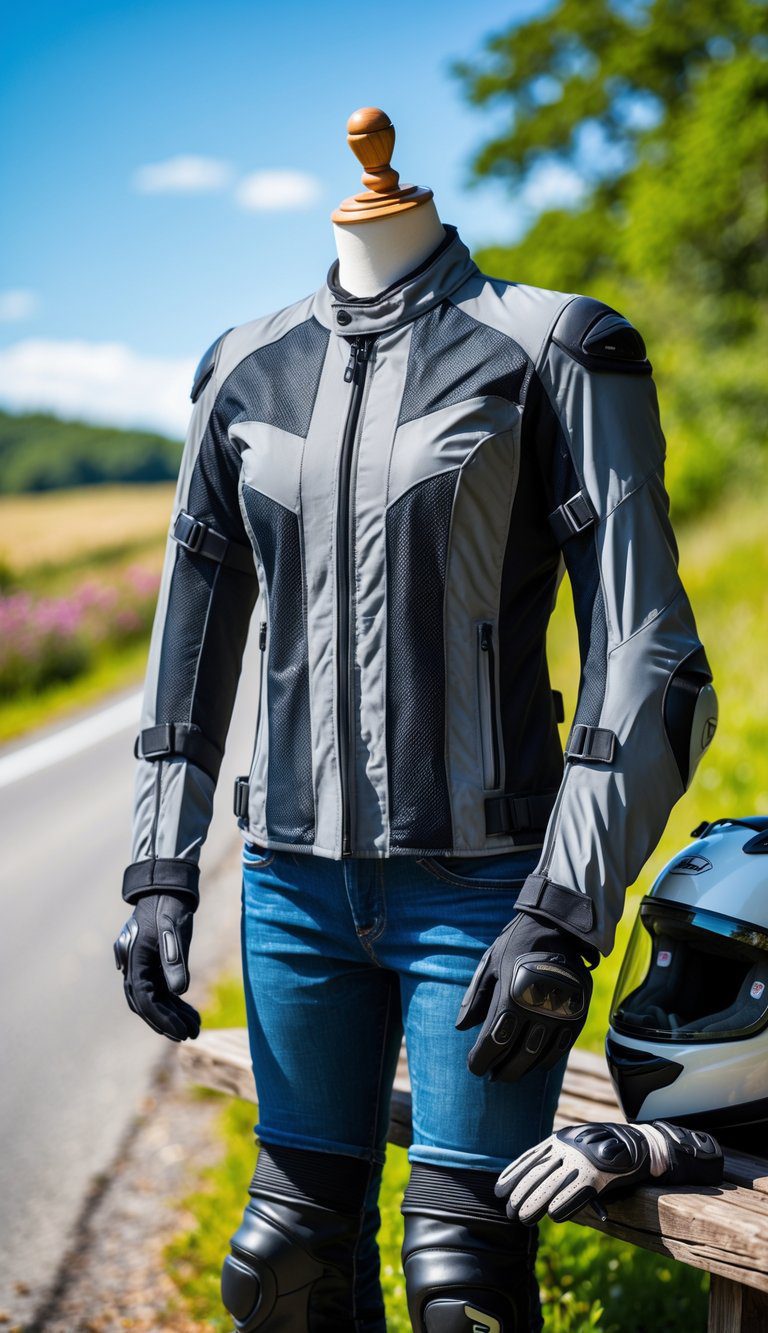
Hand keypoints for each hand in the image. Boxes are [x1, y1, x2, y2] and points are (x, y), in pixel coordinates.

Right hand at [114, 891, 199, 1041]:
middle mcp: (134, 966)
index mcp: (135, 961)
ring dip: (174, 1014)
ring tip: (196, 1028)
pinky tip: (191, 1013)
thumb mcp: (173, 931)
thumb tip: (179, 991)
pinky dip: (175, 1002)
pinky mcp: (153, 963)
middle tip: (189, 1036)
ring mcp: (143, 966)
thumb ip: (175, 960)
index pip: (145, 999)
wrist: (167, 888)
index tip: (179, 1032)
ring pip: (156, 998)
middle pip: (148, 1003)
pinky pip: (162, 989)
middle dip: (167, 1021)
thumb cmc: (169, 907)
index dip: (162, 1018)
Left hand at [455, 910, 594, 1079]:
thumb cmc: (517, 943)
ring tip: (509, 1071)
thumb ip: (476, 998)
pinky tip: (534, 1062)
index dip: (480, 1060)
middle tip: (491, 1075)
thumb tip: (461, 1028)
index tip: (474, 1066)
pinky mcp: (577, 1014)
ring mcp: (560, 1014)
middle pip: (515, 1057)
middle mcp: (537, 1010)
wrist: (558, 926)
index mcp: (510, 998)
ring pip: (539, 1057)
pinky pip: (561, 1048)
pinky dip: (546, 1061)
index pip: (492, 1044)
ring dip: (522, 1070)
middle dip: (500, 1070)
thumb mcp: (490, 964)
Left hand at [495, 1120, 722, 1225]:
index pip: (530, 1156)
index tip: (499, 1190)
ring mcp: (583, 1158)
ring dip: (536, 1202)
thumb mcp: (577, 1152)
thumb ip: (559, 1164)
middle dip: (521, 1193)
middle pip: (538, 1172)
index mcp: (560, 1138)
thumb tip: (535, 1188)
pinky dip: (566, 1203)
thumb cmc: (605, 1152)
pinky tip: (553, 1215)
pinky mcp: (600, 1173)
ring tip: (523, 1218)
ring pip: (553, 1183)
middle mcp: (569, 1146)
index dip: (514, 1173)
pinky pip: (578, 1190)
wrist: (640, 1146)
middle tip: (509, 1211)